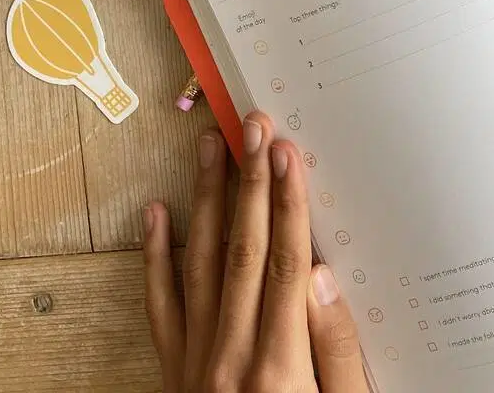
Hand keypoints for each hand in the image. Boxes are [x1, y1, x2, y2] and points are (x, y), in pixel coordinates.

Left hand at [143, 112, 368, 391]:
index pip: (287, 263)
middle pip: (243, 249)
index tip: (288, 152)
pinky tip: (156, 214)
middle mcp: (231, 356)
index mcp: (281, 366)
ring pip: (199, 263)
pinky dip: (155, 257)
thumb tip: (326, 277)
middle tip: (253, 125)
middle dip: (251, 181)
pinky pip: (160, 307)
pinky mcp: (174, 371)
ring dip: (206, 199)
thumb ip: (338, 350)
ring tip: (208, 146)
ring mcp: (196, 363)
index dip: (290, 202)